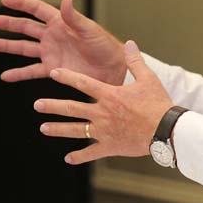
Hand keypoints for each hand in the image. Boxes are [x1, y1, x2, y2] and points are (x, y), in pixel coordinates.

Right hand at [0, 0, 125, 84]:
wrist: (113, 69)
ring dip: (7, 46)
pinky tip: (5, 75)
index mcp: (61, 23)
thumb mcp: (90, 30)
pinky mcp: (53, 69)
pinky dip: (19, 73)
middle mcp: (53, 37)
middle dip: (8, 24)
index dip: (22, 4)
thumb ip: (74, 17)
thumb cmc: (105, 46)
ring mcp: (51, 53)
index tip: (5, 0)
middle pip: (25, 28)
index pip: (37, 9)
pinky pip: (32, 71)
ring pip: (24, 48)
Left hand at [34, 40, 173, 163]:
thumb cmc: (158, 104)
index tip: (52, 73)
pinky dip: (79, 156)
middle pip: (72, 109)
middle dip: (52, 106)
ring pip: (76, 130)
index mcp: (110, 95)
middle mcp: (102, 113)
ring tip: (43, 128)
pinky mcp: (110, 146)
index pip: (83, 83)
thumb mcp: (148, 78)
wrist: (166, 130)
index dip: (66, 76)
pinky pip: (91, 152)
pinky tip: (68, 158)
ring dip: (58, 129)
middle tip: (37, 104)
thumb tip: (129, 43)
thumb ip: (135, 61)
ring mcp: (104, 131)